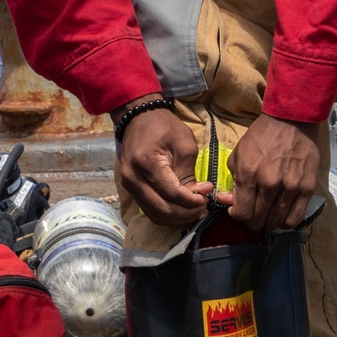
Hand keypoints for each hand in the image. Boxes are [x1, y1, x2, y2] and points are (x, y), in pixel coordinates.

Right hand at [115, 98, 211, 227]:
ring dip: (177, 218)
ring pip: (155, 214)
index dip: (192, 200)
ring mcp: (128, 185)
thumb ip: (189, 174)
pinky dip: (167, 214)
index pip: (171, 193)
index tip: (207, 195)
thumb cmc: (164, 127)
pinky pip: (150, 210)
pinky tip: (182, 210)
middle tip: (203, 207)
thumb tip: (197, 196)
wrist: (140, 119)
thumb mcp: (184, 145)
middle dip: (186, 213)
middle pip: (162, 209)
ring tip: (195, 211)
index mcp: (146, 162)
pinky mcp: (130, 189)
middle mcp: (133, 177)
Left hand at [220, 114, 319, 231]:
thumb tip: (228, 201)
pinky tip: (282, 214)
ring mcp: (290, 187)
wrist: (291, 120)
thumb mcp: (238, 154)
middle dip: (252, 221)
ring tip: (268, 214)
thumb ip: (233, 181)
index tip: (238, 210)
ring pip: (277, 222)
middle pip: (259, 220)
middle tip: (253, 212)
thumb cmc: (261, 136)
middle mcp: (270, 184)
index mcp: (249, 174)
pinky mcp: (307, 188)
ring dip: (269, 222)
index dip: (237, 216)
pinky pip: (296, 217)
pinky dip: (287, 221)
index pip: (242, 212)